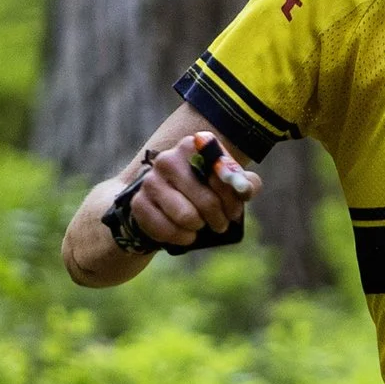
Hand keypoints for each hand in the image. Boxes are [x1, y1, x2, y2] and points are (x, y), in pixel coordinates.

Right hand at [115, 129, 260, 248]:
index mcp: (193, 146)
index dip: (233, 200)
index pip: (223, 176)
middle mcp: (168, 159)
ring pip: (186, 217)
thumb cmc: (203, 190)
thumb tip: (245, 189)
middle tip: (220, 224)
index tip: (234, 211)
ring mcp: (151, 181)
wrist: (165, 202)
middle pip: (207, 201)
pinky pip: (165, 230)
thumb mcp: (227, 183)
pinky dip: (180, 238)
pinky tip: (186, 235)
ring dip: (198, 228)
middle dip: (219, 219)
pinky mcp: (139, 203)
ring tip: (200, 226)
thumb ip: (244, 183)